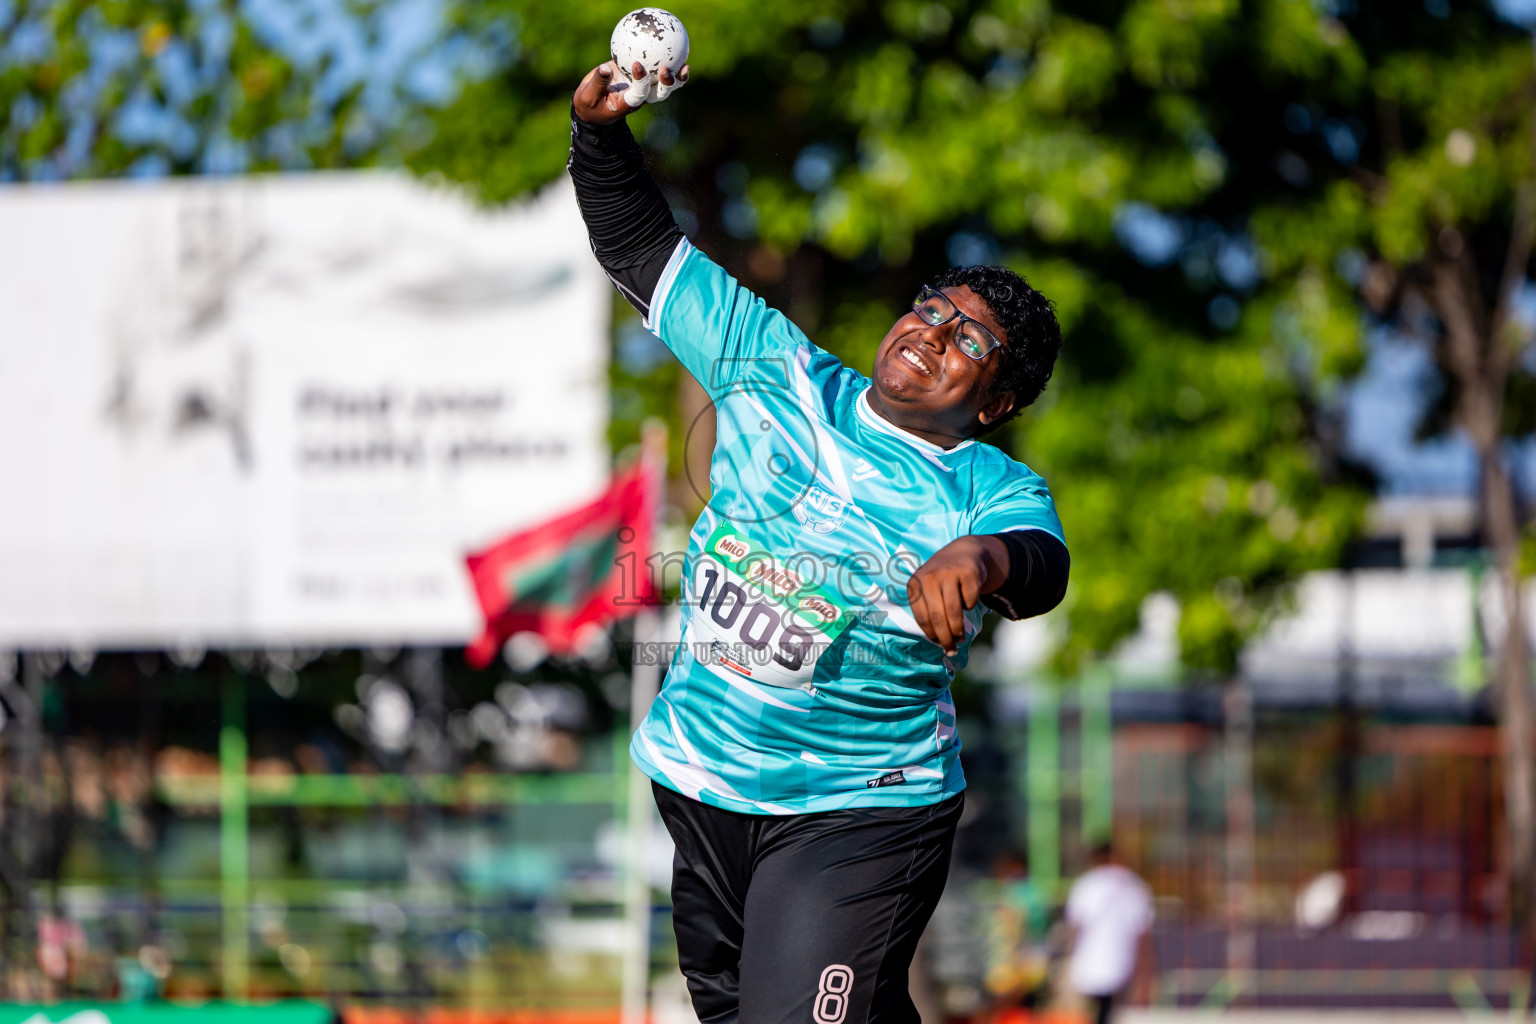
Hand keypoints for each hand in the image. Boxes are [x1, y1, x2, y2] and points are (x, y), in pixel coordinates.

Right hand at [573, 61, 688, 125]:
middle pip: (660, 93)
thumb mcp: (588, 96)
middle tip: (666, 70)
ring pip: (664, 85)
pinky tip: (670, 46)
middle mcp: (640, 97)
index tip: (637, 65)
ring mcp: (644, 88)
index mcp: (628, 103)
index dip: (641, 82)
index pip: (639, 93)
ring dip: (676, 77)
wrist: (593, 105)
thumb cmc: (589, 104)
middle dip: (667, 84)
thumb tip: (606, 68)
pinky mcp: (642, 78)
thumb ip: (598, 83)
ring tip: (685, 64)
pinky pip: (657, 71)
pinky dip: (665, 61)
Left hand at [906, 535, 1008, 656]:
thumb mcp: (929, 590)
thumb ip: (930, 611)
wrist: (963, 552)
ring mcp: (948, 573)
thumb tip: (940, 643)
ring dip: (958, 629)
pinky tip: (968, 601)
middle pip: (937, 617)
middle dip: (946, 638)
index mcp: (915, 584)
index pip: (922, 618)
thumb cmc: (943, 580)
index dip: (932, 635)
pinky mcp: (968, 573)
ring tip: (961, 637)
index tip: (940, 646)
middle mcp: (929, 577)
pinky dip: (970, 606)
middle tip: (952, 649)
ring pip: (953, 612)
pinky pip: (970, 601)